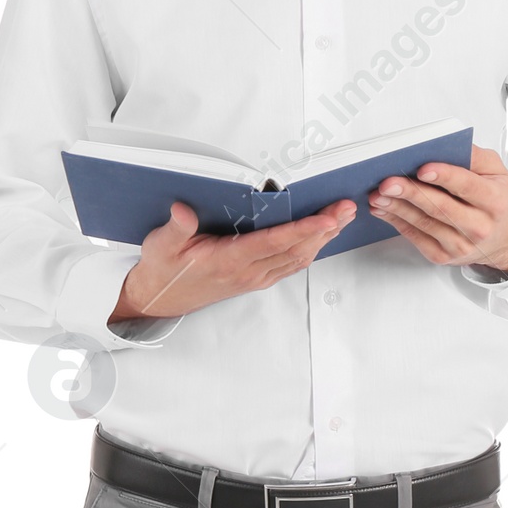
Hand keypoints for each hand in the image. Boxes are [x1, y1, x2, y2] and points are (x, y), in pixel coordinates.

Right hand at [111, 197, 355, 320]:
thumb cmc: (164, 271)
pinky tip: (322, 235)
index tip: (328, 218)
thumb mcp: (161, 245)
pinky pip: (291, 264)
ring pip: (299, 258)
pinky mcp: (256, 278)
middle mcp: (248, 271)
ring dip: (324, 238)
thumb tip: (184, 211)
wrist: (161, 299)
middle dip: (326, 228)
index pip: (275, 242)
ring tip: (343, 217)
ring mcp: (255, 277)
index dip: (304, 229)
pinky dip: (311, 248)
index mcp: (229, 260)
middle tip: (347, 207)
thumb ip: (176, 228)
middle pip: (297, 249)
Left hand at [367, 146, 507, 270]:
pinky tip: (384, 209)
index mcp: (496, 201)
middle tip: (388, 182)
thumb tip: (445, 144)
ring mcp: (461, 245)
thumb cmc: (497, 200)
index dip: (444, 177)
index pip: (468, 186)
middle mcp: (480, 226)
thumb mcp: (496, 171)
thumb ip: (474, 156)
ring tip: (378, 194)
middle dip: (412, 193)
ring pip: (424, 224)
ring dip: (397, 208)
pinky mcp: (444, 256)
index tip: (423, 168)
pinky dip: (396, 222)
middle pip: (441, 208)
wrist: (504, 236)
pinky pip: (416, 238)